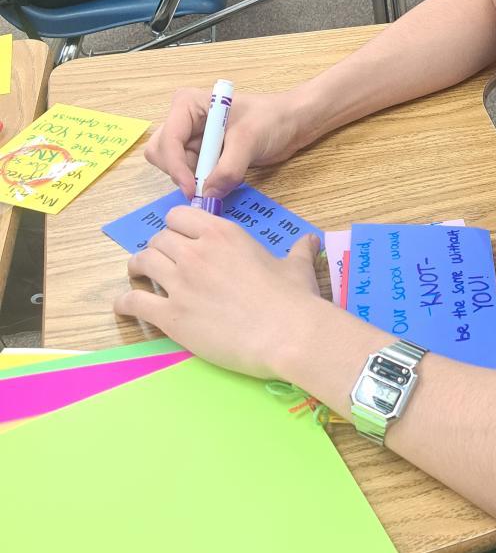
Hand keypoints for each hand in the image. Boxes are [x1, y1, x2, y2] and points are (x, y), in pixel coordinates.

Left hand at [114, 206, 327, 378]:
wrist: (289, 335)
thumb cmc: (294, 299)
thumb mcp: (297, 268)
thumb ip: (298, 251)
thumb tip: (311, 241)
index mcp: (223, 234)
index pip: (179, 216)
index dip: (177, 227)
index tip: (180, 240)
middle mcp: (196, 252)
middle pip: (158, 239)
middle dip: (159, 249)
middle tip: (164, 264)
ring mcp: (180, 283)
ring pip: (142, 263)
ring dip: (138, 270)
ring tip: (140, 278)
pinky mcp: (171, 315)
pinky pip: (134, 302)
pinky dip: (126, 304)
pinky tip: (127, 307)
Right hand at [145, 86, 318, 200]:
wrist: (291, 124)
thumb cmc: (272, 119)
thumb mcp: (249, 141)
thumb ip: (228, 169)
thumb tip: (208, 194)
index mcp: (188, 105)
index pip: (168, 139)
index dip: (176, 166)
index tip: (192, 190)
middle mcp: (183, 120)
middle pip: (162, 153)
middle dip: (181, 172)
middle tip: (207, 185)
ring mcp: (191, 138)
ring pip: (174, 167)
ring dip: (193, 179)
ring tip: (222, 177)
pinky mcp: (201, 154)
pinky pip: (190, 174)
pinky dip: (201, 183)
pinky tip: (223, 179)